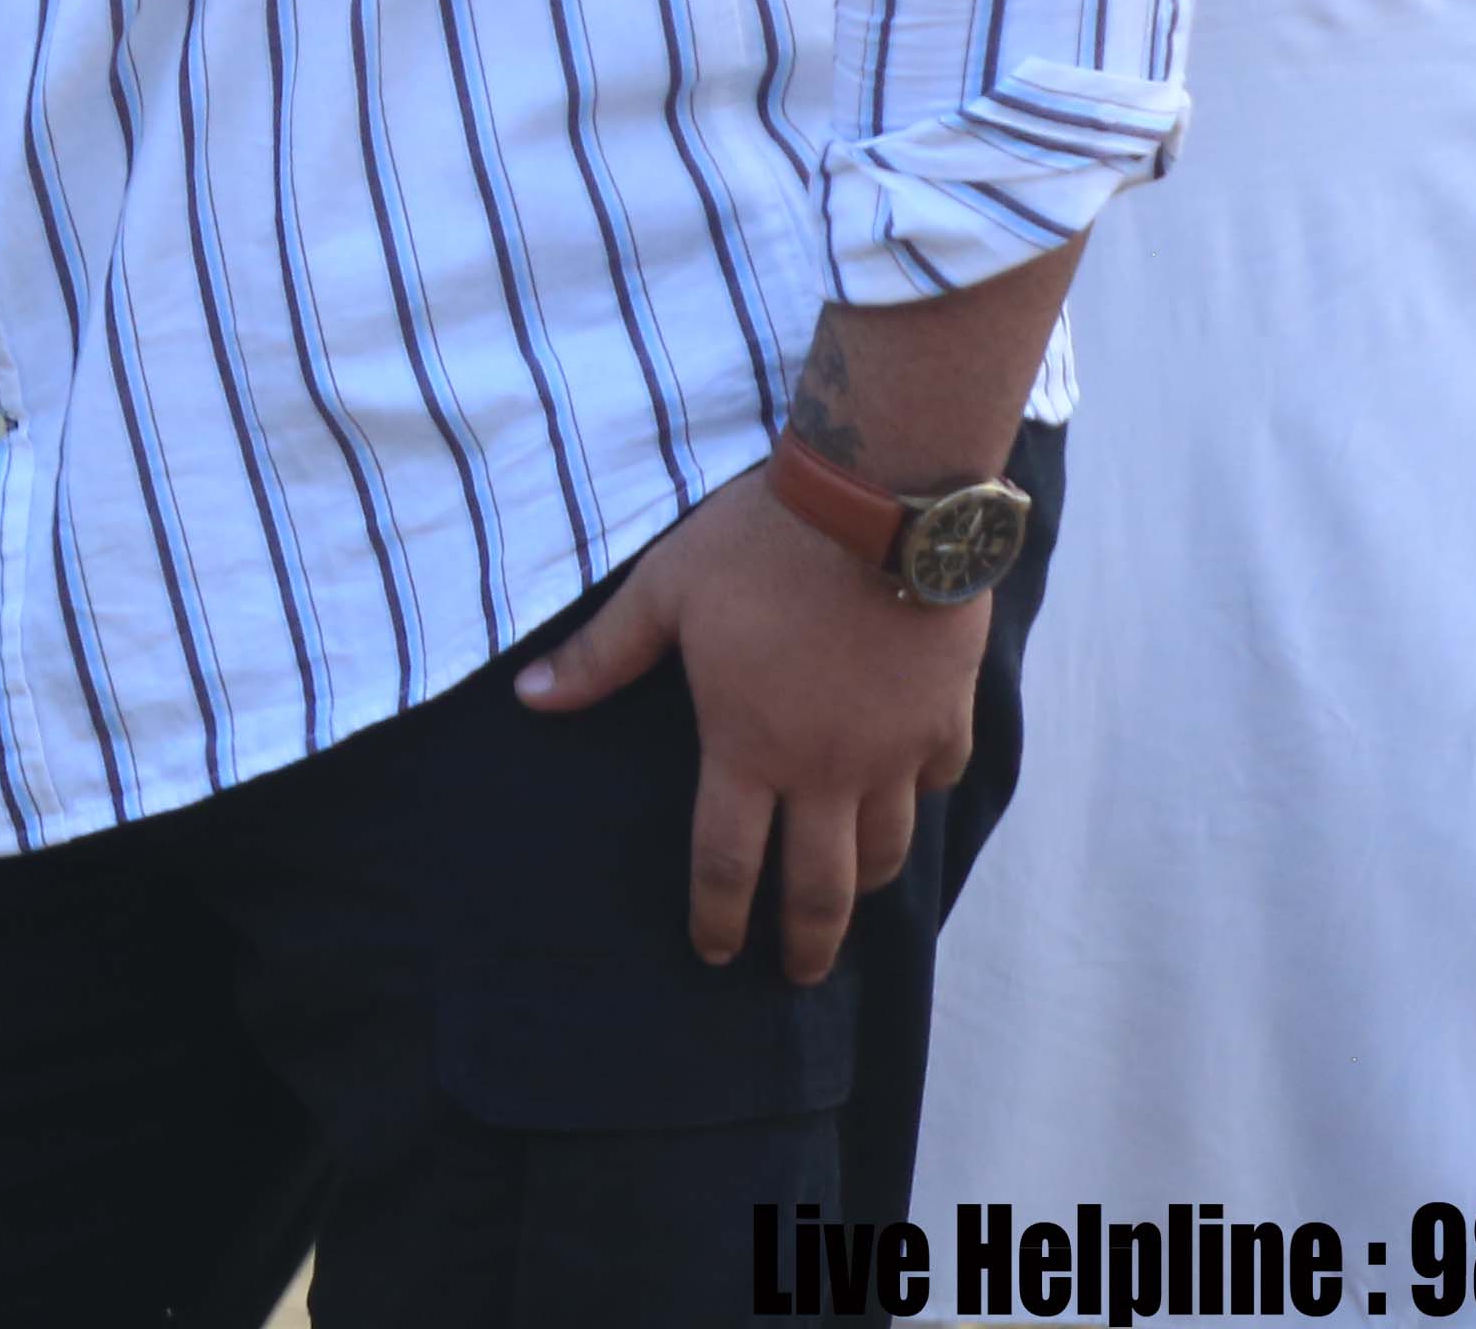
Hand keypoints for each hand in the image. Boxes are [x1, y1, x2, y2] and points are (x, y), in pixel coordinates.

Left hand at [512, 476, 986, 981]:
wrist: (879, 502)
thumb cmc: (760, 546)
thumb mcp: (665, 591)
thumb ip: (603, 655)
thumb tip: (529, 697)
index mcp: (749, 750)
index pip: (727, 863)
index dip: (718, 917)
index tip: (714, 951)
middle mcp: (826, 771)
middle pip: (820, 888)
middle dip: (805, 943)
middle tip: (797, 973)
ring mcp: (895, 751)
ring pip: (887, 846)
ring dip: (865, 883)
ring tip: (851, 897)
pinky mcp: (946, 717)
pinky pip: (939, 778)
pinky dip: (921, 795)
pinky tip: (912, 794)